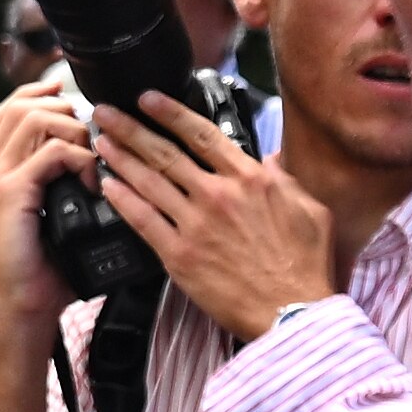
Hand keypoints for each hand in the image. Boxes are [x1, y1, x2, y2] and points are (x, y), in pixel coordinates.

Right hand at [0, 80, 88, 332]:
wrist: (24, 306)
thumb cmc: (48, 267)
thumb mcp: (59, 215)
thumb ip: (66, 183)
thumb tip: (101, 158)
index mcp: (1, 169)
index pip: (11, 109)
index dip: (42, 94)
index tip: (75, 99)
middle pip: (23, 106)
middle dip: (66, 112)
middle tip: (93, 139)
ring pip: (34, 121)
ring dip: (75, 132)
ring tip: (94, 160)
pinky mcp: (10, 195)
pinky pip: (47, 154)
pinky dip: (79, 159)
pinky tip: (93, 182)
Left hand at [94, 93, 337, 345]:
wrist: (294, 312)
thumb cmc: (305, 266)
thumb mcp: (312, 212)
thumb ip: (286, 181)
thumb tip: (271, 161)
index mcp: (251, 180)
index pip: (202, 134)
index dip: (170, 112)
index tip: (147, 98)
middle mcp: (219, 195)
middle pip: (164, 152)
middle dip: (129, 128)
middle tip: (103, 112)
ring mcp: (196, 225)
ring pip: (147, 182)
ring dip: (119, 158)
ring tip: (100, 142)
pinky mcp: (179, 255)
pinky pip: (143, 220)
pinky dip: (122, 200)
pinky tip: (107, 186)